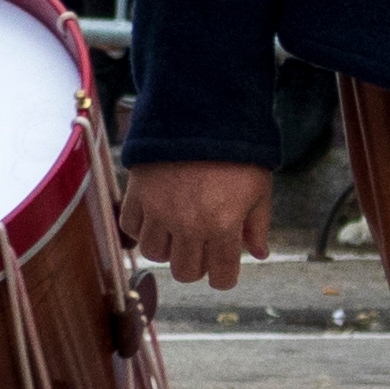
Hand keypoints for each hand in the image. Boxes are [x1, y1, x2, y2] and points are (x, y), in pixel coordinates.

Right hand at [133, 157, 273, 287]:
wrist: (200, 111)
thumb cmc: (236, 149)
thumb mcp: (258, 187)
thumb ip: (258, 225)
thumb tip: (258, 254)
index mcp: (222, 227)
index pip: (220, 277)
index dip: (224, 276)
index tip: (224, 267)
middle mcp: (188, 225)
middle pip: (184, 272)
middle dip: (196, 264)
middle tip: (203, 245)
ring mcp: (159, 211)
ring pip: (154, 254)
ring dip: (167, 248)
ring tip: (178, 229)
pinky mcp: (138, 194)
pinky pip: (131, 228)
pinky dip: (141, 228)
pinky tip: (156, 216)